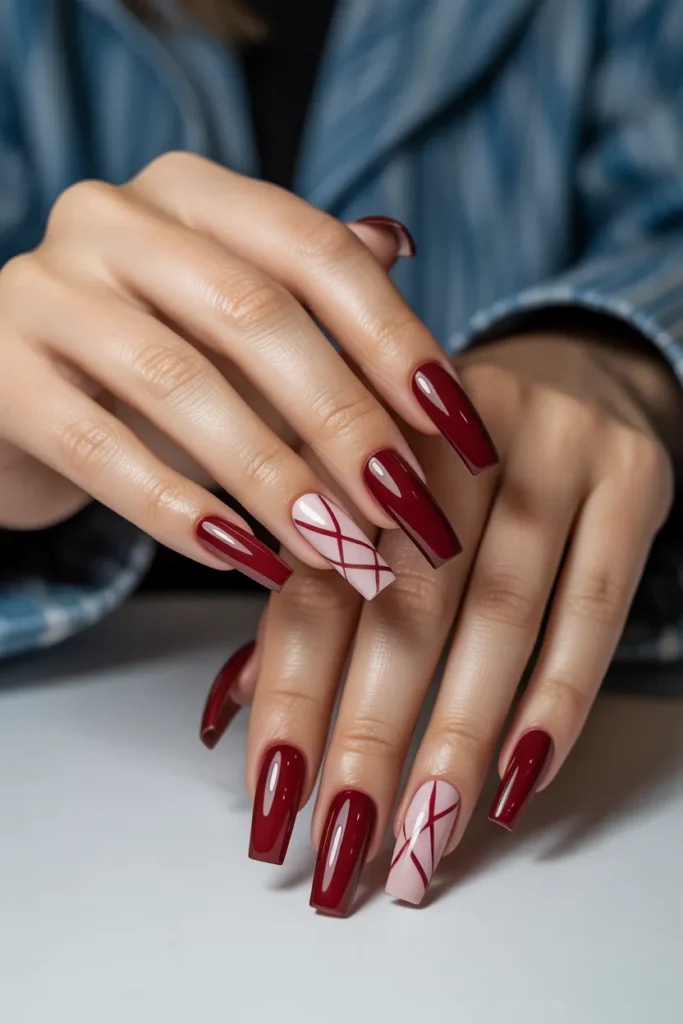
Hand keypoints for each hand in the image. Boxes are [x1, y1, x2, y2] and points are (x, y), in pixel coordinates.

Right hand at [0, 153, 493, 594]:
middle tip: (408, 512)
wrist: (14, 387)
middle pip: (255, 315)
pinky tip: (245, 560)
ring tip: (340, 553)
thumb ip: (311, 292)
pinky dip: (182, 513)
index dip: (395, 339)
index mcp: (189, 193)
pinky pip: (103, 452)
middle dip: (345, 421)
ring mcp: (44, 292)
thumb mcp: (234, 318)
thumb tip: (403, 248)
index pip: (314, 249)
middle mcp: (111, 220)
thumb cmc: (149, 353)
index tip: (457, 427)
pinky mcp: (1, 377)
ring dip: (275, 480)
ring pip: (180, 385)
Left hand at [204, 330, 675, 913]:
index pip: (314, 577)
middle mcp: (448, 435)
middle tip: (344, 842)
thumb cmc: (451, 460)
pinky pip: (595, 603)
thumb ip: (311, 591)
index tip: (275, 797)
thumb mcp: (369, 499)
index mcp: (360, 437)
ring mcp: (549, 449)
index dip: (288, 693)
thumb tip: (234, 709)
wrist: (577, 371)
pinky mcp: (630, 478)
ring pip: (498, 612)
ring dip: (456, 736)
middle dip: (368, 732)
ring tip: (426, 836)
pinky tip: (518, 775)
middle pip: (402, 600)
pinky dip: (557, 696)